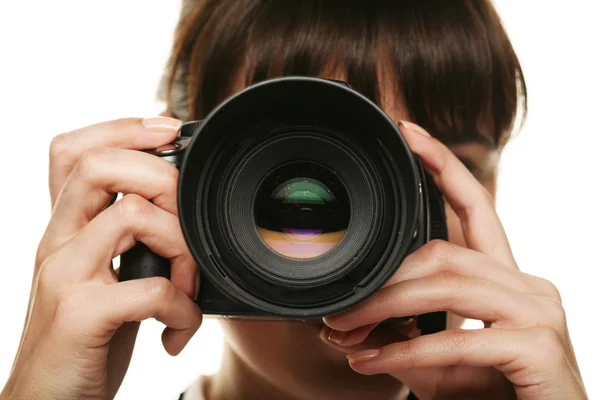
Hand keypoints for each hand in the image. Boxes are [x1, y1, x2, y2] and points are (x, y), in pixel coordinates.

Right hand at [1, 117, 201, 399]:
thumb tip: (175, 209)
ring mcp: (65, 276)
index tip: (168, 129)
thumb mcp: (102, 277)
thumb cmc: (87, 337)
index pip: (72, 151)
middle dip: (161, 179)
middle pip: (99, 165)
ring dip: (181, 247)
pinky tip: (179, 328)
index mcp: (65, 229)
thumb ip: (125, 241)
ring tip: (188, 285)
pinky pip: (150, 289)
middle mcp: (57, 243)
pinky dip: (182, 307)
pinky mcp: (80, 316)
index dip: (121, 127)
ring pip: (131, 215)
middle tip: (185, 222)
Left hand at [322, 121, 587, 399]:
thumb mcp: (444, 356)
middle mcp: (528, 284)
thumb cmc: (494, 393)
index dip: (444, 166)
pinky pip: (458, 337)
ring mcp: (538, 312)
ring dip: (384, 308)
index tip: (410, 133)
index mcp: (507, 278)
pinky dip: (406, 352)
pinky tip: (371, 363)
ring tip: (343, 331)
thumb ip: (407, 330)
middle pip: (442, 253)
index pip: (477, 208)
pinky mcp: (538, 347)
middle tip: (337, 308)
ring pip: (445, 284)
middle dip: (383, 279)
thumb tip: (348, 322)